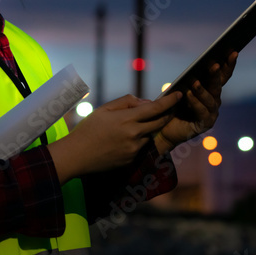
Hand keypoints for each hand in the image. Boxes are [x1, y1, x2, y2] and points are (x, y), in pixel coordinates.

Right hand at [47, 91, 182, 183]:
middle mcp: (133, 134)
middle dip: (167, 114)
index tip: (179, 94)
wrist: (76, 156)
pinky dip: (137, 141)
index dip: (169, 101)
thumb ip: (126, 102)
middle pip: (159, 122)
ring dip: (147, 129)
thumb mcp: (104, 109)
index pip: (155, 108)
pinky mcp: (131, 160)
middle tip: (171, 108)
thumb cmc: (88, 129)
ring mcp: (134, 149)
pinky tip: (121, 140)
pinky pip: (141, 147)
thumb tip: (145, 102)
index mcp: (126, 119)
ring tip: (128, 127)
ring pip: (149, 135)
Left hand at [155, 50, 238, 153]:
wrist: (164, 127)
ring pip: (210, 99)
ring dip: (202, 90)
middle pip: (218, 85)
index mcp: (211, 89)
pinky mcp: (205, 124)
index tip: (233, 51)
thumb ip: (190, 79)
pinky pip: (201, 111)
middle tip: (214, 64)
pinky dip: (195, 103)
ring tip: (194, 81)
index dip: (228, 64)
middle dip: (217, 74)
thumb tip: (195, 67)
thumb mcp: (181, 87)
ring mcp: (212, 112)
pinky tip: (188, 95)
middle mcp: (214, 100)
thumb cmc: (174, 104)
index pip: (223, 75)